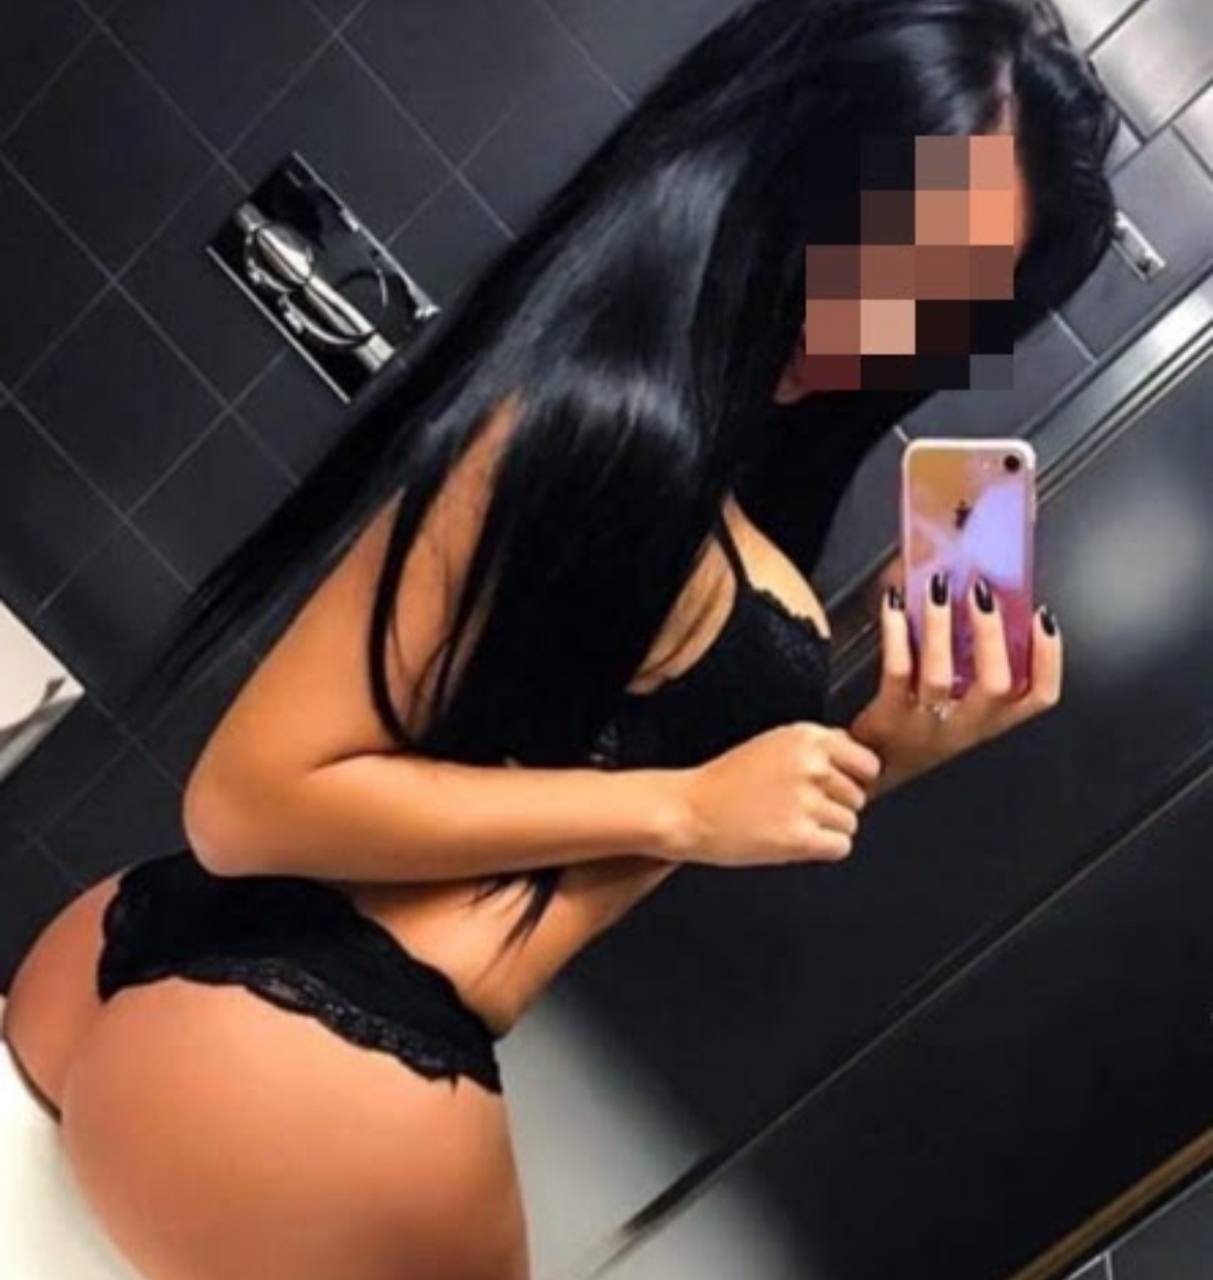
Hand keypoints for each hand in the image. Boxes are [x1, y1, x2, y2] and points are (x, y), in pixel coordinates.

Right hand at [675, 722, 882, 867]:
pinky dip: (822, 848)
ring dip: (826, 828)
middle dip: (835, 805)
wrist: (689, 809)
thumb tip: (859, 760)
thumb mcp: (774, 744)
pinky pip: (840, 847)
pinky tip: (794, 839)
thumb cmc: (727, 781)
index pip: (867, 763)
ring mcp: (806, 802)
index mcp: (807, 737)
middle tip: (798, 806)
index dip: (853, 779)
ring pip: (850, 823)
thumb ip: (818, 748)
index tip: (833, 786)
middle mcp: (811, 766)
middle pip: (859, 796)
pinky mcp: (799, 837)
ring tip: (790, 821)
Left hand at [848, 573, 1062, 795]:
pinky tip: (895, 605)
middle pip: (996, 685)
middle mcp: (965, 726)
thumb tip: (975, 594)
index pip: (1039, 696)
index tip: (1043, 618)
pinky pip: (897, 669)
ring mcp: (926, 724)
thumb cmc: (917, 727)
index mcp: (991, 720)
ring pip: (941, 675)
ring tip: (937, 589)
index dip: (1049, 658)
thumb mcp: (958, 702)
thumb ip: (974, 660)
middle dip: (993, 633)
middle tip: (982, 593)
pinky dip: (896, 632)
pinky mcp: (889, 717)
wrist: (871, 766)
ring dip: (940, 626)